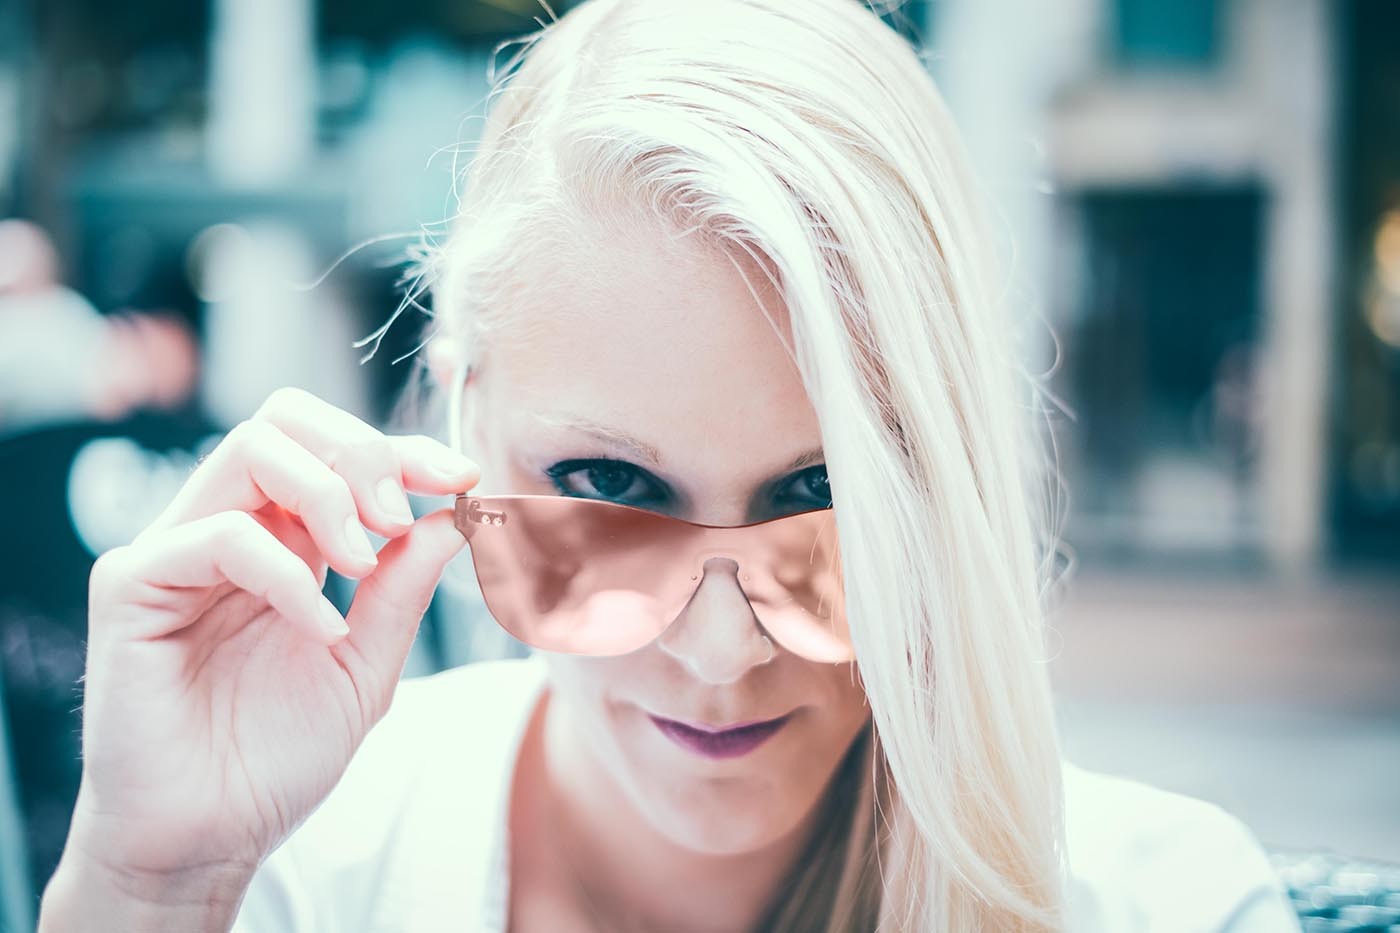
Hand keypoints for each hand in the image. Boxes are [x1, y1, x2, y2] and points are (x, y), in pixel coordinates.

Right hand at [62, 386, 478, 881]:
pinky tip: (321, 630)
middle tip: (400, 517)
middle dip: (363, 453)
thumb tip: (454, 514)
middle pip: (287, 419)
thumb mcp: (366, 663)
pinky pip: (220, 534)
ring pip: (251, 449)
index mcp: (281, 540)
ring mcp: (176, 550)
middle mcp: (226, 528)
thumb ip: (404, 587)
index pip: (334, 449)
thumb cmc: (277, 756)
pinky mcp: (133, 584)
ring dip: (329, 496)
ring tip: (365, 565)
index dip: (403, 449)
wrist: (210, 838)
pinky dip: (288, 574)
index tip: (461, 479)